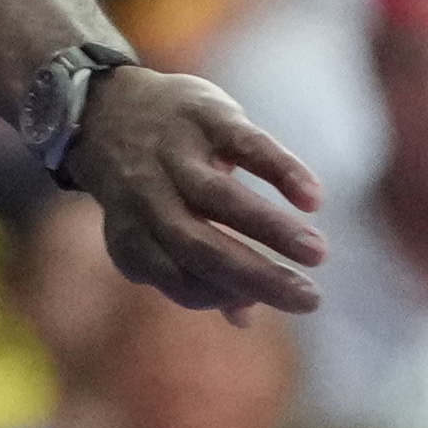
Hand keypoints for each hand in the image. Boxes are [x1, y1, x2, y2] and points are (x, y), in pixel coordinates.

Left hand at [64, 60, 323, 318]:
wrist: (110, 107)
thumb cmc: (150, 188)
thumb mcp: (158, 232)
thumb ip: (197, 274)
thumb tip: (244, 319)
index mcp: (133, 237)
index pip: (180, 281)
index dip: (221, 295)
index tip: (262, 300)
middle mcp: (148, 198)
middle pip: (201, 248)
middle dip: (257, 276)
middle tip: (311, 301)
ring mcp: (175, 154)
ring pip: (223, 199)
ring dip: (272, 229)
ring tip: (318, 253)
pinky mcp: (203, 115)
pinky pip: (244, 145)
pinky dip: (280, 171)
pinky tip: (313, 199)